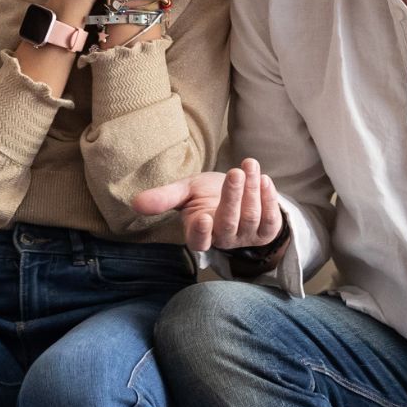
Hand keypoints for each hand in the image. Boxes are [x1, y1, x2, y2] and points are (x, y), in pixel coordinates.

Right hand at [131, 157, 283, 254]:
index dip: (202, 232)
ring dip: (252, 190)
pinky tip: (264, 180)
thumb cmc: (205, 194)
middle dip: (233, 197)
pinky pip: (271, 220)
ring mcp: (247, 237)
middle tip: (235, 173)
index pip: (199, 241)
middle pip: (229, 223)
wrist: (235, 193)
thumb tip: (135, 203)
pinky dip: (269, 199)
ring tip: (250, 165)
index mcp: (199, 233)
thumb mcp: (184, 192)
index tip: (203, 215)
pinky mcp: (266, 232)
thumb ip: (164, 198)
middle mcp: (223, 239)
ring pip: (251, 218)